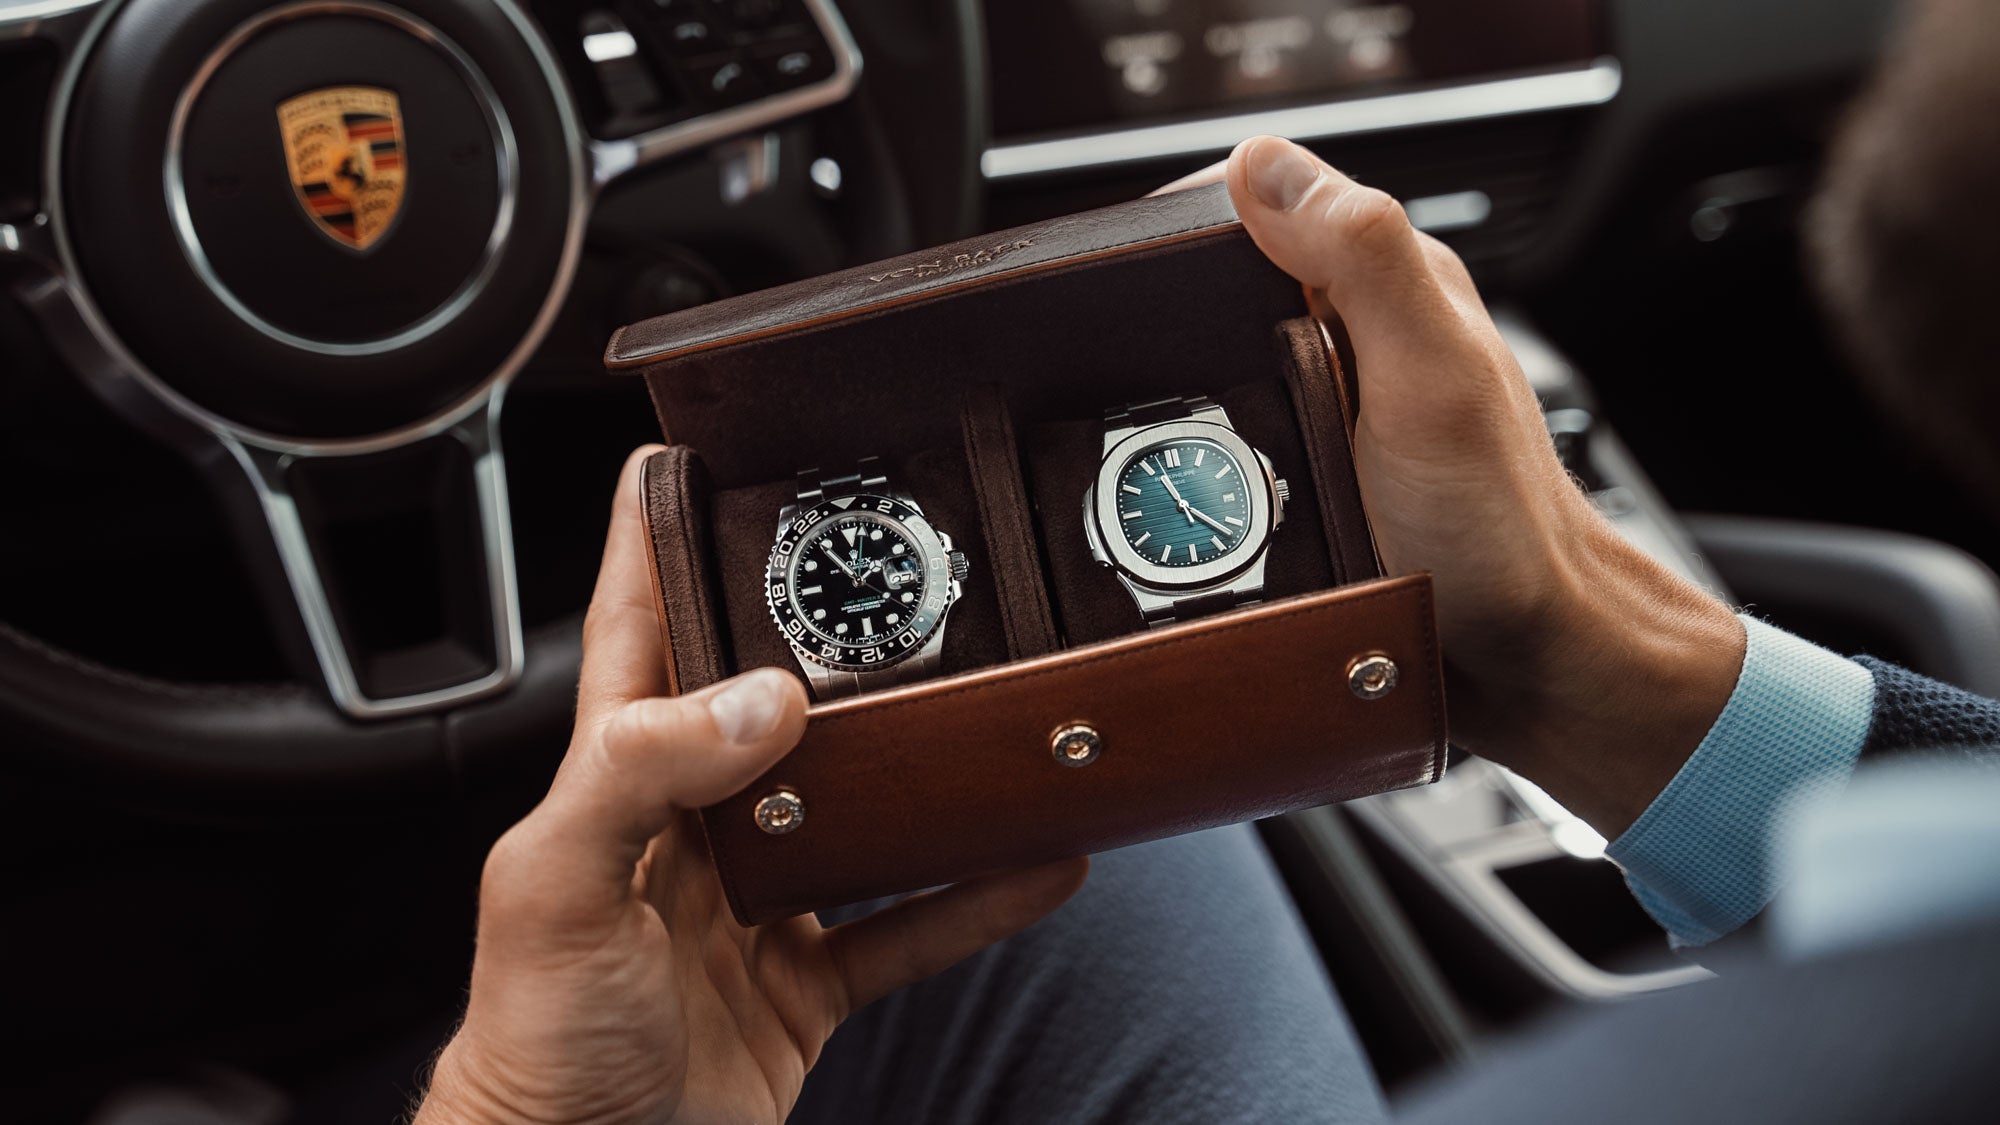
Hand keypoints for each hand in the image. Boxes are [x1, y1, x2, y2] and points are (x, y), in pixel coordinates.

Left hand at [415, 448, 1086, 1124]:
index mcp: (617, 776)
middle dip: (833, 638)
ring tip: (1004, 711)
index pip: (639, 622)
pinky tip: (1036, 863)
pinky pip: (911, 925)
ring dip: (931, 767)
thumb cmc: (530, 1040)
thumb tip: (767, 698)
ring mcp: (758, 900)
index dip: (659, 533)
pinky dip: (977, 897)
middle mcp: (695, 822)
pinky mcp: (808, 979)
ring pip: (863, 808)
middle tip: (903, 573)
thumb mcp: (556, 883)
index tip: (699, 452)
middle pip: (775, 702)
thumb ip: (645, 772)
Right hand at [1161, 139, 1743, 835]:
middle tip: (1135, 369)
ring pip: (1219, 362)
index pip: (1264, 197)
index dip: (1190, 220)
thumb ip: (1364, 258)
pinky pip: (1230, 435)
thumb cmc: (1500, 535)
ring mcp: (1336, 403)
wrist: (1529, 662)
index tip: (1137, 278)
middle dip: (1167, 313)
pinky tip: (1190, 480)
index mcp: (1392, 285)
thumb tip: (1263, 166)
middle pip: (1225, 281)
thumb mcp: (1430, 377)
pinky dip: (1197, 451)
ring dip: (1176, 391)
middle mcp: (1363, 333)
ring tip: (1156, 430)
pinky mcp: (1316, 467)